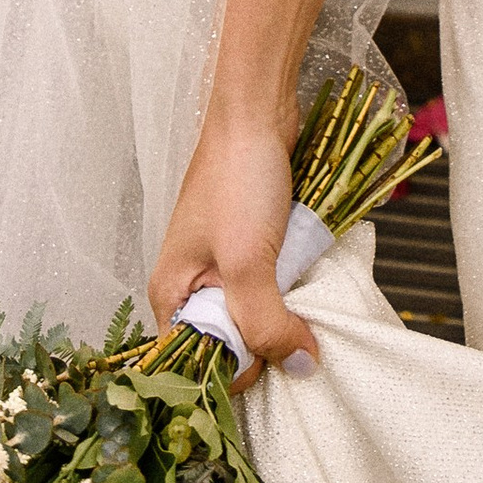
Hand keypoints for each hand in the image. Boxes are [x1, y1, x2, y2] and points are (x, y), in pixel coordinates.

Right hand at [149, 101, 309, 381]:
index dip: (238, 372)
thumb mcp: (248, 263)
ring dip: (284, 315)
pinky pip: (271, 283)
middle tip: (302, 342)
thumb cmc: (238, 180)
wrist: (258, 110)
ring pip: (255, 312)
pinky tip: (311, 286)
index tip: (277, 368)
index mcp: (171, 295)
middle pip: (229, 341)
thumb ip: (268, 324)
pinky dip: (292, 288)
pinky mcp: (251, 243)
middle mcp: (192, 284)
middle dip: (265, 345)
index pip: (197, 364)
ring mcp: (222, 262)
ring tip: (311, 313)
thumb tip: (300, 367)